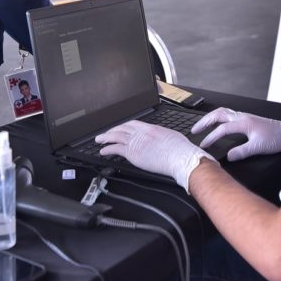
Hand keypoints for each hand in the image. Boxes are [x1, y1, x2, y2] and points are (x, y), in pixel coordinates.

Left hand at [95, 120, 215, 190]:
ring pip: (116, 137)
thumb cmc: (180, 149)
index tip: (119, 128)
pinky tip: (103, 151)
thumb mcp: (171, 136)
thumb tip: (162, 138)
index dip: (123, 126)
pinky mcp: (133, 153)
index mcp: (151, 128)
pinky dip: (108, 149)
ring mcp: (136, 142)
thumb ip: (162, 136)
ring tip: (99, 140)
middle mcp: (142, 133)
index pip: (133, 124)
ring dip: (106, 138)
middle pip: (122, 129)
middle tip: (105, 133)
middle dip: (112, 130)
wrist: (179, 156)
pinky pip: (116, 149)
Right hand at [192, 108, 280, 161]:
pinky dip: (218, 118)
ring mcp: (244, 116)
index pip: (222, 129)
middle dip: (204, 122)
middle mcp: (242, 117)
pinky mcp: (246, 119)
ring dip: (210, 118)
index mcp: (243, 122)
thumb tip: (228, 156)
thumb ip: (242, 152)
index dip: (211, 137)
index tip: (203, 146)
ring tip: (201, 126)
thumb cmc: (276, 138)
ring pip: (222, 112)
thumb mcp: (259, 148)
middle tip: (194, 130)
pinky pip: (228, 114)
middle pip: (218, 114)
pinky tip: (217, 124)